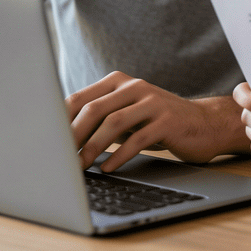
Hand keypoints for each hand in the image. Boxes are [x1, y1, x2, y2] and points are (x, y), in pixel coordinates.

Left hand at [67, 71, 243, 171]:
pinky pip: (138, 138)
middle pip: (93, 109)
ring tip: (80, 166)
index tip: (46, 143)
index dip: (60, 122)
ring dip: (92, 148)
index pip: (79, 98)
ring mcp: (153, 102)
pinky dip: (119, 155)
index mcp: (119, 83)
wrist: (204, 124)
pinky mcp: (168, 120)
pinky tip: (109, 168)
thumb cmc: (157, 123)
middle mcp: (135, 87)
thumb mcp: (127, 115)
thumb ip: (100, 119)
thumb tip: (59, 138)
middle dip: (72, 136)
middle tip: (58, 159)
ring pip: (113, 123)